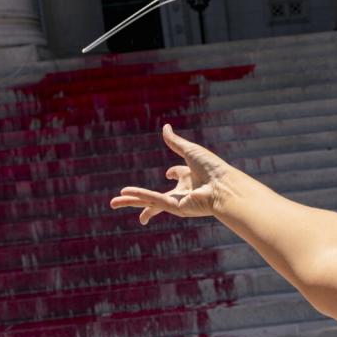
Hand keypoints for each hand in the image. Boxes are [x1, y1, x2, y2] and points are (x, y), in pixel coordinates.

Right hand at [110, 124, 233, 224]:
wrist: (223, 185)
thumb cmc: (213, 168)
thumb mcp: (190, 151)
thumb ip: (175, 142)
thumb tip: (165, 127)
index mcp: (192, 177)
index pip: (179, 176)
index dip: (174, 173)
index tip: (171, 173)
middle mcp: (184, 191)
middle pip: (157, 196)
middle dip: (138, 197)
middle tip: (121, 196)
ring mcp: (179, 202)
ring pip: (150, 202)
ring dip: (132, 201)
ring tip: (113, 203)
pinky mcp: (177, 209)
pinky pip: (154, 200)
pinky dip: (140, 196)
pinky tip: (125, 195)